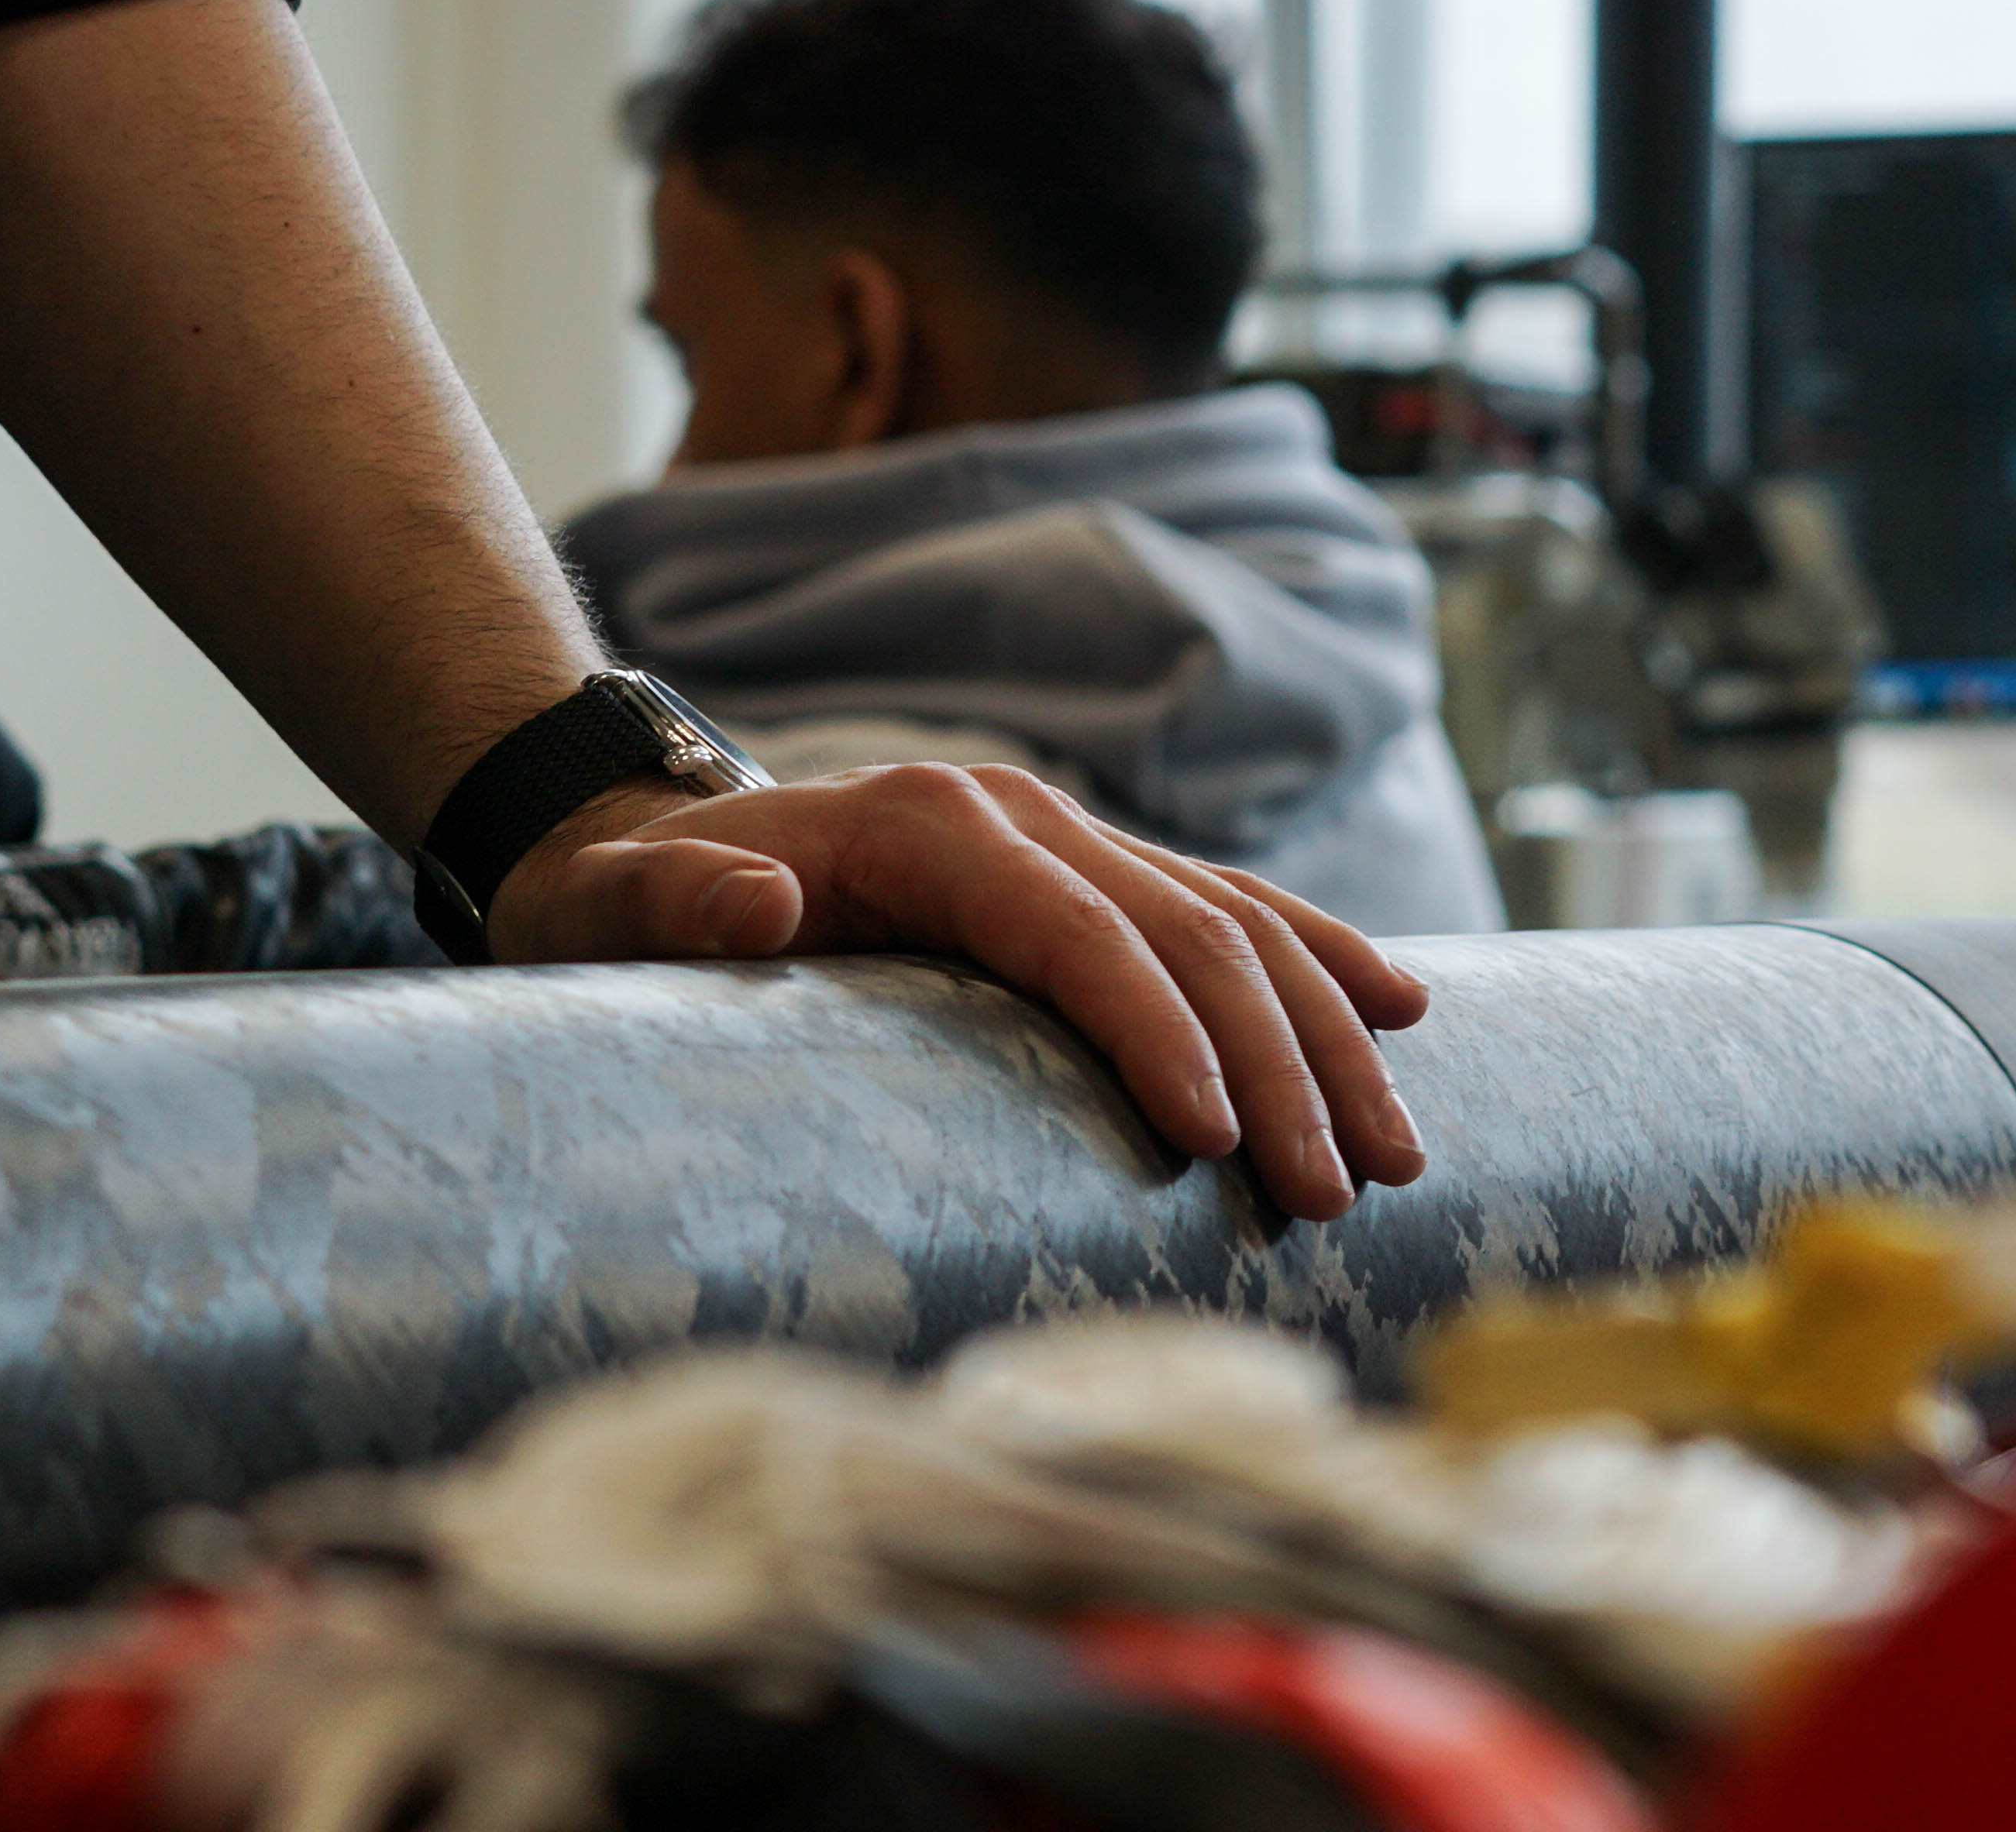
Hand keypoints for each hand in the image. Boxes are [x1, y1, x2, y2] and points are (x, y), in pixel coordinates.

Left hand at [485, 764, 1431, 1224]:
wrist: (633, 838)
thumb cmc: (621, 902)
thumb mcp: (615, 906)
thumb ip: (680, 900)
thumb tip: (760, 898)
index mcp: (932, 827)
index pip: (1081, 935)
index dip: (1156, 1033)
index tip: (1216, 1142)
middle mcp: (1023, 818)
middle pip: (1190, 935)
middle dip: (1278, 1068)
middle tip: (1336, 1196)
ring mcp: (1066, 836)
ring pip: (1236, 927)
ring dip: (1326, 1035)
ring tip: (1394, 1154)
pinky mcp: (1091, 871)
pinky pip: (1230, 909)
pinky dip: (1318, 957)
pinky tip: (1399, 1011)